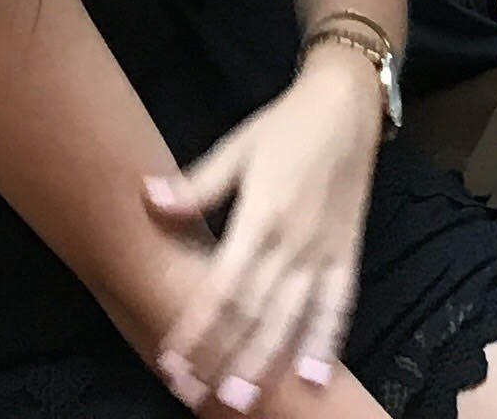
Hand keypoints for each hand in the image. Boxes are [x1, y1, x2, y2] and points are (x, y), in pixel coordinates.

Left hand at [145, 53, 381, 408]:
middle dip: (223, 358)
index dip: (196, 327)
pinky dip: (327, 341)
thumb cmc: (285, 126)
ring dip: (266, 362)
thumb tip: (148, 196)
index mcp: (261, 217)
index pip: (222, 286)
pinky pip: (339, 306)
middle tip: (196, 396)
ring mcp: (323, 253)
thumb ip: (197, 184)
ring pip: (292, 319)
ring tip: (241, 398)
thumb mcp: (237, 146)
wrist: (348, 106)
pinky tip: (313, 377)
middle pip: (254, 314)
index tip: (171, 360)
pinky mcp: (348, 255)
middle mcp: (293, 244)